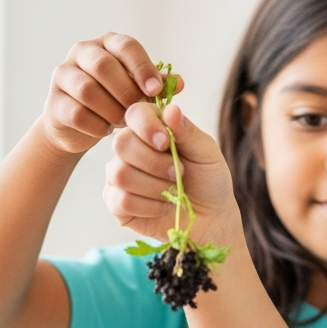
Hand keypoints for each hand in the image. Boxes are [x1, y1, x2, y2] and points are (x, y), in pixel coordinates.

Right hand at [34, 33, 182, 155]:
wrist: (79, 126)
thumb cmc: (114, 101)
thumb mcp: (138, 90)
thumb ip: (156, 85)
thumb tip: (179, 83)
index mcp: (108, 43)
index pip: (126, 46)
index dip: (142, 68)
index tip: (156, 90)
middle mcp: (82, 52)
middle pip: (103, 66)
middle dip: (126, 92)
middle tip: (139, 112)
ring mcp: (64, 74)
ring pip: (87, 90)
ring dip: (111, 110)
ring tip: (123, 123)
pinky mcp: (53, 101)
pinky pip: (76, 113)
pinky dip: (96, 126)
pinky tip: (105, 130)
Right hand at [105, 102, 240, 248]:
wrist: (210, 219)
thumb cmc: (209, 181)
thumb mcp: (206, 153)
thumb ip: (187, 131)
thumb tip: (170, 108)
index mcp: (150, 129)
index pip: (134, 114)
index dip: (146, 126)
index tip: (166, 142)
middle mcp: (129, 149)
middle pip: (121, 144)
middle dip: (153, 162)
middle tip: (177, 173)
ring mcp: (118, 175)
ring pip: (120, 174)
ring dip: (154, 186)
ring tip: (172, 191)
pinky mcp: (116, 203)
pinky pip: (122, 200)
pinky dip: (149, 206)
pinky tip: (162, 207)